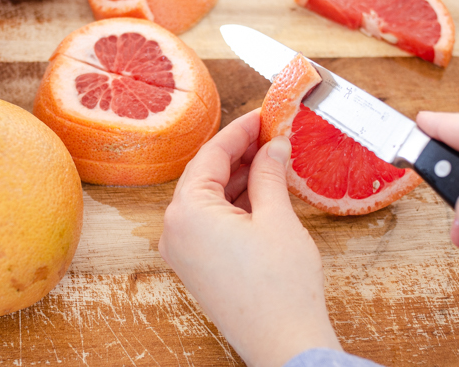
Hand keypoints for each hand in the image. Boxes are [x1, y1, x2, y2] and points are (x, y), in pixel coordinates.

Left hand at [159, 109, 340, 366]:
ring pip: (209, 199)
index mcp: (186, 212)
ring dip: (240, 178)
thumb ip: (269, 173)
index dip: (239, 131)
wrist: (284, 346)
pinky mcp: (196, 265)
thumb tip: (273, 144)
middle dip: (240, 154)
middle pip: (206, 176)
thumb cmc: (281, 284)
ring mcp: (182, 250)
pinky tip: (262, 191)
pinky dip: (235, 204)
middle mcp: (174, 230)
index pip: (210, 155)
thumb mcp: (277, 218)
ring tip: (272, 159)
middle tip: (271, 135)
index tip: (262, 115)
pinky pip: (211, 222)